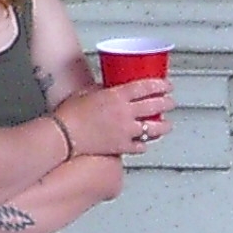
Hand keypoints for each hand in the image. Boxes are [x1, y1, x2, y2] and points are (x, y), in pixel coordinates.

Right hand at [55, 77, 171, 157]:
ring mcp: (125, 131)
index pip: (146, 87)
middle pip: (156, 105)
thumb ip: (100, 91)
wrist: (62, 135)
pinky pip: (140, 147)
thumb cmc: (68, 114)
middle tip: (170, 102)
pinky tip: (144, 143)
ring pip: (154, 128)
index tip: (167, 85)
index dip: (161, 84)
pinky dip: (144, 144)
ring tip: (166, 125)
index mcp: (117, 96)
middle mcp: (125, 113)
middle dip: (167, 103)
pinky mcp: (121, 147)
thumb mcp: (85, 93)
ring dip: (163, 126)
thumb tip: (106, 90)